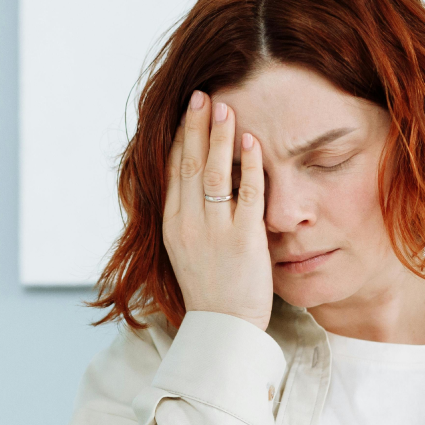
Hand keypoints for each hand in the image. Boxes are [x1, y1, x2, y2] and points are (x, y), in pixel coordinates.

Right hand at [162, 91, 272, 331]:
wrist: (223, 330)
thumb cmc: (210, 292)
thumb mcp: (186, 252)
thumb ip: (188, 219)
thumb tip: (191, 189)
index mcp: (172, 225)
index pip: (174, 171)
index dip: (181, 137)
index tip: (189, 111)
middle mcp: (188, 225)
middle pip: (190, 164)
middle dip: (196, 126)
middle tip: (203, 94)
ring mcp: (215, 232)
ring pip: (213, 173)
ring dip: (219, 137)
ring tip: (225, 107)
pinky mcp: (243, 242)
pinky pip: (246, 195)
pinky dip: (248, 166)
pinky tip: (252, 142)